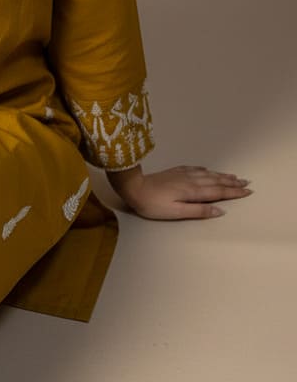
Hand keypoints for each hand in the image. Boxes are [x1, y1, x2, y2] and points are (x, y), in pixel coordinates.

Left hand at [108, 164, 252, 219]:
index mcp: (193, 192)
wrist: (134, 187)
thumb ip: (198, 211)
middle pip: (216, 181)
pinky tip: (208, 170)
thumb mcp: (176, 212)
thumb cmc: (153, 204)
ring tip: (234, 176)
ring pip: (207, 174)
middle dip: (232, 183)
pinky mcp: (175, 171)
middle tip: (247, 182)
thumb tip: (220, 210)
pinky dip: (206, 170)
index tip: (247, 191)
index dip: (233, 192)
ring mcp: (183, 174)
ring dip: (222, 175)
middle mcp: (191, 180)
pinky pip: (196, 169)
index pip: (218, 192)